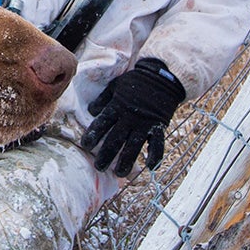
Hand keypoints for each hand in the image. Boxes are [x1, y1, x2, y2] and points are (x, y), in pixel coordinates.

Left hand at [81, 57, 185, 174]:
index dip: (93, 135)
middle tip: (99, 167)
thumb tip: (91, 111)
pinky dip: (155, 156)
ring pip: (133, 146)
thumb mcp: (115, 86)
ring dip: (126, 161)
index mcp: (117, 107)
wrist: (162, 76)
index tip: (86, 145)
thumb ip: (103, 99)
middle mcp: (129, 117)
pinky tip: (150, 167)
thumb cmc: (136, 80)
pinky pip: (157, 144)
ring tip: (119, 173)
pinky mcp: (159, 126)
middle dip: (106, 155)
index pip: (102, 123)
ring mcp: (145, 123)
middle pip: (115, 139)